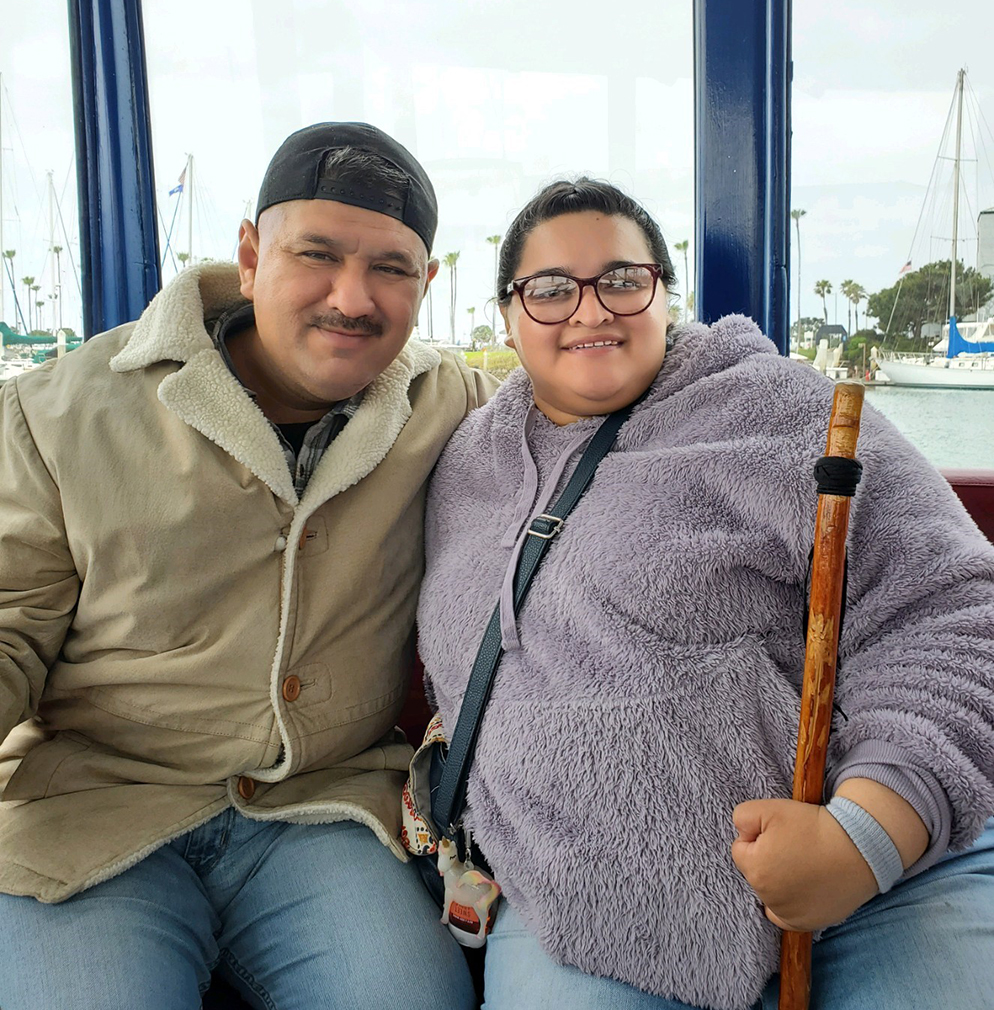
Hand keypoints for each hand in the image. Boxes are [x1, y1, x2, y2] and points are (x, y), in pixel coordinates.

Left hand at [731, 798, 877, 931]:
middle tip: (795, 846)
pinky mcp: (806, 923)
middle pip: (754, 871)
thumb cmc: (813, 826)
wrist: (857, 847)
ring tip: (804, 864)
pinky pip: (783, 917)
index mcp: (755, 869)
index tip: (781, 832)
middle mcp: (768, 897)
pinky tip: (797, 891)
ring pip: (768, 891)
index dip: (758, 836)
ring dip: (777, 880)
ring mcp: (788, 913)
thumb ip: (741, 817)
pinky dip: (786, 905)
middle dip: (766, 858)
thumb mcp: (769, 808)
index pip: (740, 849)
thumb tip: (742, 835)